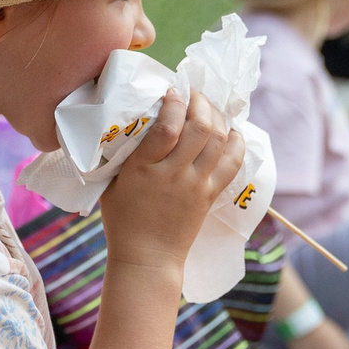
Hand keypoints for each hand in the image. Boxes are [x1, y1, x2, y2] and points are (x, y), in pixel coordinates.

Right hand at [99, 87, 244, 276]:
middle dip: (201, 102)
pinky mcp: (211, 195)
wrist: (148, 257)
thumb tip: (133, 119)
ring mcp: (197, 185)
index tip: (173, 91)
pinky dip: (236, 142)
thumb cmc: (123, 219)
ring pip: (219, 141)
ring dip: (218, 117)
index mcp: (144, 169)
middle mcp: (175, 175)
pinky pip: (232, 163)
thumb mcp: (112, 183)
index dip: (174, 103)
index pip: (166, 128)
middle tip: (194, 94)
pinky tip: (232, 131)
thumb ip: (123, 153)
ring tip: (210, 108)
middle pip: (200, 128)